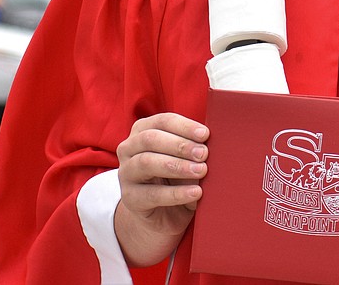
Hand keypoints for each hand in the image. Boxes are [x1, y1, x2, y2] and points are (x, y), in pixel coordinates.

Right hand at [114, 113, 208, 267]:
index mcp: (143, 131)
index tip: (205, 134)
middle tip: (203, 154)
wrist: (162, 217)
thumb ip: (194, 149)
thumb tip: (212, 143)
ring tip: (201, 171)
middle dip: (180, 145)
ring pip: (147, 163)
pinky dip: (177, 193)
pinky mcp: (130, 199)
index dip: (184, 126)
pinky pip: (152, 194)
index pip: (162, 122)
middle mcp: (129, 149)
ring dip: (178, 166)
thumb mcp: (186, 160)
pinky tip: (196, 193)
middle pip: (151, 139)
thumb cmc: (178, 179)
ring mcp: (126, 174)